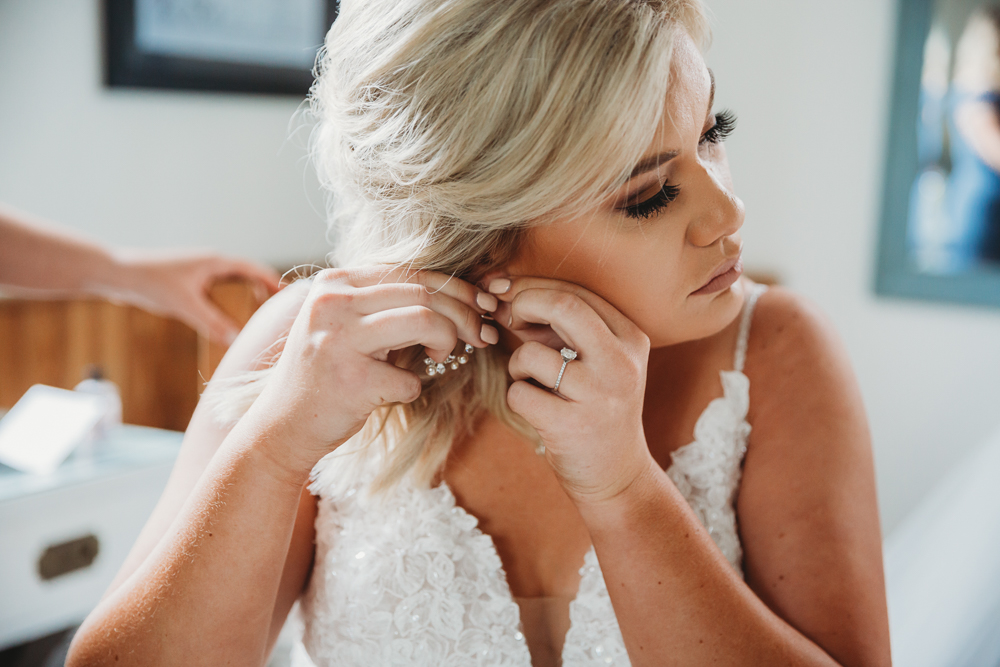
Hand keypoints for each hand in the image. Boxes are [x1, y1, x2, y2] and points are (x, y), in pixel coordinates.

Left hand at [110, 248, 281, 342]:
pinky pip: (216, 292)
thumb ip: (210, 322)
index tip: (289, 295)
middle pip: (246, 276)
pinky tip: (227, 319)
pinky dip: (228, 303)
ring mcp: (198, 273)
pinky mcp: (187, 283)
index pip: (253, 269)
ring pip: (231, 284)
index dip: (272, 281)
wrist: (116, 274)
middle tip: (279, 310)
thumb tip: (235, 339)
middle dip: (263, 291)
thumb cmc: (150, 282)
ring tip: (258, 316)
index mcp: (215, 262)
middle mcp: (210, 264)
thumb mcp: (184, 304)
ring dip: (245, 297)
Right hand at [243, 267, 498, 475]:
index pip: (410, 270)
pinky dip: (412, 388)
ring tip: (443, 357)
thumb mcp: (345, 324)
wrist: (282, 426)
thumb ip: (386, 303)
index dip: (455, 287)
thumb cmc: (326, 374)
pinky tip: (395, 391)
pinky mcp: (351, 380)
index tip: (481, 306)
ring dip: (449, 341)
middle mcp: (333, 303)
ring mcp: (339, 340)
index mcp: (334, 282)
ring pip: (425, 320)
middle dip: (465, 314)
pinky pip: (409, 379)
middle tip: (481, 335)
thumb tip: (462, 295)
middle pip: (424, 292)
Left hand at [488, 276, 655, 505]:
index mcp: (631, 338)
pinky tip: (536, 409)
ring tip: (531, 381)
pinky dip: (516, 396)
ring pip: (531, 355)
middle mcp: (621, 362)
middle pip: (561, 306)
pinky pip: (519, 393)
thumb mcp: (596, 361)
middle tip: (506, 319)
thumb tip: (502, 291)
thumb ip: (560, 327)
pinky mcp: (572, 426)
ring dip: (516, 364)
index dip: (532, 287)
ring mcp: (599, 396)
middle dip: (522, 305)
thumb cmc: (596, 408)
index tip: (507, 295)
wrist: (617, 475)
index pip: (575, 292)